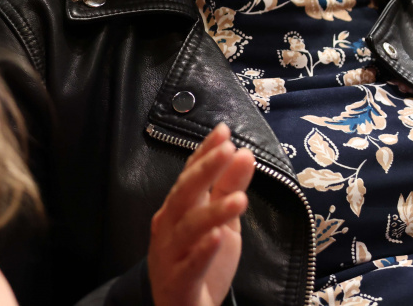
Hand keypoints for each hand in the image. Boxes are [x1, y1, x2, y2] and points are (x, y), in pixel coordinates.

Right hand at [148, 123, 254, 305]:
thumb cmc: (200, 260)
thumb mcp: (221, 222)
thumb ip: (229, 188)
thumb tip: (244, 153)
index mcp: (177, 208)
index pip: (190, 174)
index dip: (205, 152)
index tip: (224, 130)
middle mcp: (168, 226)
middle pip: (184, 194)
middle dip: (205, 170)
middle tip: (228, 150)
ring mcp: (170, 254)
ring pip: (188, 228)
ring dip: (213, 212)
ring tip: (239, 199)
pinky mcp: (178, 282)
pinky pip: (190, 265)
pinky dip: (202, 251)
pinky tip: (217, 238)